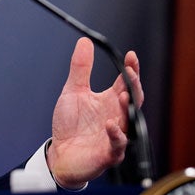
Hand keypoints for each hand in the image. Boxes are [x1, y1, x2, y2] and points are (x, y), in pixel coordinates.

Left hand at [47, 37, 142, 188]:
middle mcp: (117, 116)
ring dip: (127, 108)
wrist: (59, 154)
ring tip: (123, 94)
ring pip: (129, 121)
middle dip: (134, 86)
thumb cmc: (70, 125)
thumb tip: (85, 41)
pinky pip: (117, 144)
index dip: (131, 69)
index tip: (130, 55)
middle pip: (133, 100)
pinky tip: (111, 124)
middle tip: (131, 72)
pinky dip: (116, 134)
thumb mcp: (73, 91)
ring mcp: (115, 135)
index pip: (127, 82)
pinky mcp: (109, 153)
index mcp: (110, 101)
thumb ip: (81, 69)